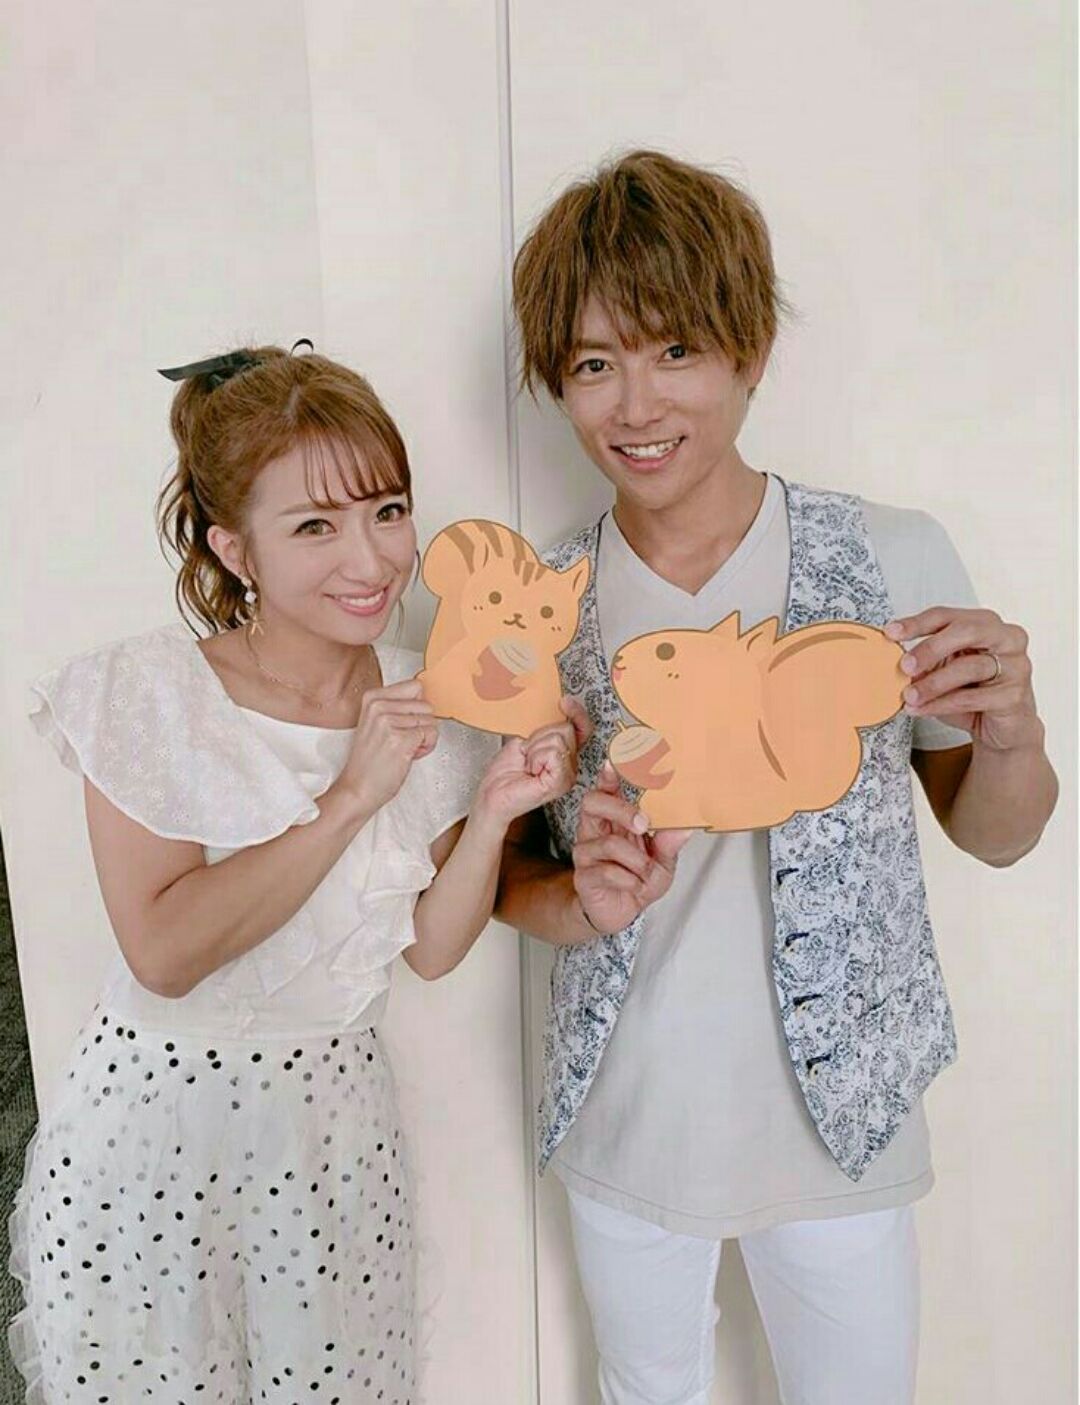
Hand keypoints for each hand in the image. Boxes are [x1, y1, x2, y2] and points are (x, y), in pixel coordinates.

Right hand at [337, 679, 436, 813]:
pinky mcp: (400, 739)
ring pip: (431, 720)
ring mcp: (388, 721)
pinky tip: (408, 756)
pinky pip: (431, 734)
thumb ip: (397, 706)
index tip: (405, 723)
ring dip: (424, 738)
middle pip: (426, 704)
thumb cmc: (370, 760)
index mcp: (372, 697)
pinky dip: (426, 748)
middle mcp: (379, 706)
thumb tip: (425, 695)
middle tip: (403, 741)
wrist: (358, 788)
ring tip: (403, 749)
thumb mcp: (376, 723)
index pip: (416, 686)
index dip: (418, 708)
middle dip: (422, 725)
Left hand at [474, 695, 591, 827]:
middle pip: (566, 729)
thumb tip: (553, 708)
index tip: (565, 702)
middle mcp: (570, 765)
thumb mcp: (525, 739)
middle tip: (528, 754)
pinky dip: (536, 758)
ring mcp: (568, 775)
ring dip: (534, 749)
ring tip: (528, 764)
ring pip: (558, 739)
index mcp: (564, 753)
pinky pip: (553, 754)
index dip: (576, 712)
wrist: (493, 794)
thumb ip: (543, 728)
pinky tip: (531, 771)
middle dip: (539, 737)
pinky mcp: (561, 782)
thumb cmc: (505, 772)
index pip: (582, 728)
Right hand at [572, 762, 692, 934]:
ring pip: (608, 843)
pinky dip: (629, 880)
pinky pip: (607, 871)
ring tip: (645, 871)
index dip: (607, 776)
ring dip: (636, 860)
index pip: (605, 790)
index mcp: (613, 820)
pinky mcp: (583, 876)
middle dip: (620, 809)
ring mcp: (586, 853)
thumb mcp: (662, 862)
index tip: (613, 763)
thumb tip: (686, 827)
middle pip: (593, 803)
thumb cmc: (638, 879)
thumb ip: (669, 843)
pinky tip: (633, 885)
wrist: (620, 912)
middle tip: (643, 824)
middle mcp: (594, 831)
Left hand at [885, 607, 1042, 750]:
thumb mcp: (944, 672)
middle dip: (930, 648)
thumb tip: (895, 661)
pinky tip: (921, 710)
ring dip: (932, 684)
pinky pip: (972, 698)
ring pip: (969, 667)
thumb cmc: (974, 692)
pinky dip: (942, 704)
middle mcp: (1007, 638)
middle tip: (905, 666)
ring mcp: (1016, 665)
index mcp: (985, 623)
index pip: (947, 616)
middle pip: (966, 631)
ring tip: (908, 696)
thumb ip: (925, 662)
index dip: (917, 623)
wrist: (1004, 728)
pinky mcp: (1015, 695)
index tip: (890, 633)